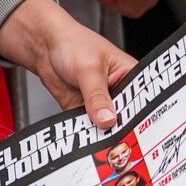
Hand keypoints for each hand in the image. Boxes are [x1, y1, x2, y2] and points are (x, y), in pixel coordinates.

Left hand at [0, 0, 136, 129]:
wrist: (45, 48)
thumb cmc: (73, 44)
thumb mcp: (89, 68)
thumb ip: (97, 96)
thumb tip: (107, 119)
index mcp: (129, 74)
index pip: (141, 99)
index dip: (140, 115)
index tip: (135, 129)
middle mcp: (118, 90)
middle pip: (125, 116)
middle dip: (119, 128)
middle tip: (117, 140)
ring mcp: (101, 103)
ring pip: (106, 125)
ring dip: (102, 133)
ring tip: (101, 142)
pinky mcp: (83, 111)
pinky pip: (87, 128)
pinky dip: (85, 134)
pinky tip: (85, 137)